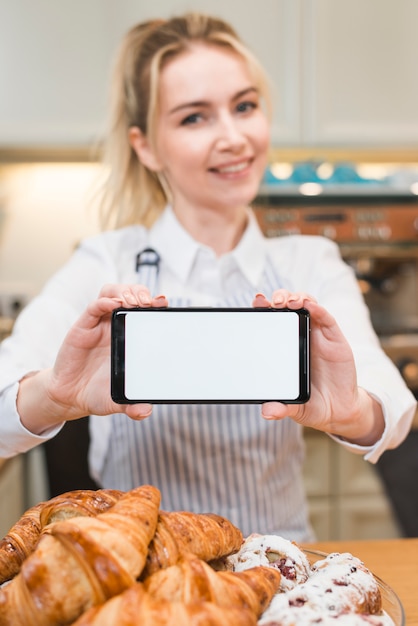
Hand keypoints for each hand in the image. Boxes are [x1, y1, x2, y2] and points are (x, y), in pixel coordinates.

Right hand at [18, 285, 167, 433]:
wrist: (70, 396)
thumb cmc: (98, 392)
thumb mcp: (117, 401)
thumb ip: (131, 406)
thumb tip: (145, 411)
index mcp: (131, 338)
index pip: (146, 312)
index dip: (156, 304)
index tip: (164, 303)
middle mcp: (116, 327)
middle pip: (132, 295)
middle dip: (142, 293)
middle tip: (150, 302)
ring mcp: (99, 325)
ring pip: (113, 294)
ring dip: (125, 292)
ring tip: (135, 302)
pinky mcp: (83, 327)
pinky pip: (94, 307)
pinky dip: (105, 301)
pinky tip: (114, 305)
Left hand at [253, 290, 383, 445]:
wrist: (340, 411)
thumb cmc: (312, 403)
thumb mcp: (295, 407)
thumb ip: (282, 408)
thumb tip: (266, 412)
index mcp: (286, 347)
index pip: (274, 321)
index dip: (265, 308)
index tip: (256, 301)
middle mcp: (301, 337)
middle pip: (289, 307)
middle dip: (280, 298)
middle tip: (272, 302)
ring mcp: (319, 336)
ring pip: (308, 306)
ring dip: (298, 298)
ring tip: (289, 303)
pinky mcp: (335, 339)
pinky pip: (326, 319)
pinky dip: (318, 309)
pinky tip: (310, 307)